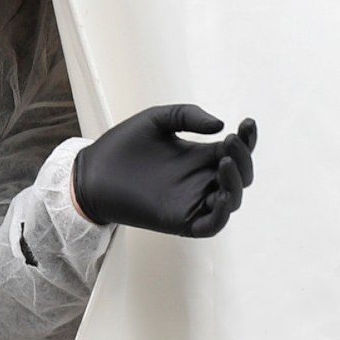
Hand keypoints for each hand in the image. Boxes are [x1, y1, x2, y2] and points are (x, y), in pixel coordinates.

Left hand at [72, 104, 255, 237]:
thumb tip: (220, 126)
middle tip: (230, 142)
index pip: (235, 151)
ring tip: (222, 161)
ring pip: (231, 201)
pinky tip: (219, 194)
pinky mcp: (179, 220)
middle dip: (243, 159)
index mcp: (199, 157)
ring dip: (235, 183)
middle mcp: (200, 180)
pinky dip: (222, 214)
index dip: (247, 139)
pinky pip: (211, 224)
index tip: (247, 122)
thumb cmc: (122, 145)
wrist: (92, 171)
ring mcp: (192, 201)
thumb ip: (188, 115)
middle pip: (240, 176)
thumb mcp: (157, 120)